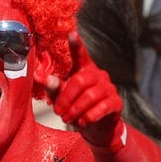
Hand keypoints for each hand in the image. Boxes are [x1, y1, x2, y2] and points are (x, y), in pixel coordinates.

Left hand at [43, 30, 124, 150]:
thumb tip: (45, 78)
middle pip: (80, 81)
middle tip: (58, 111)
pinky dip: (89, 116)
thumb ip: (53, 88)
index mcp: (84, 70)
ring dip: (75, 109)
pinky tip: (82, 122)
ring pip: (90, 96)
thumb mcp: (62, 98)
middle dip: (66, 98)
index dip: (76, 44)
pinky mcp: (116, 102)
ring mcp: (109, 88)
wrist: (96, 128)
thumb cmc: (77, 108)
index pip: (80, 54)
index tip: (71, 33)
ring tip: (68, 118)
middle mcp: (98, 75)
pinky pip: (102, 107)